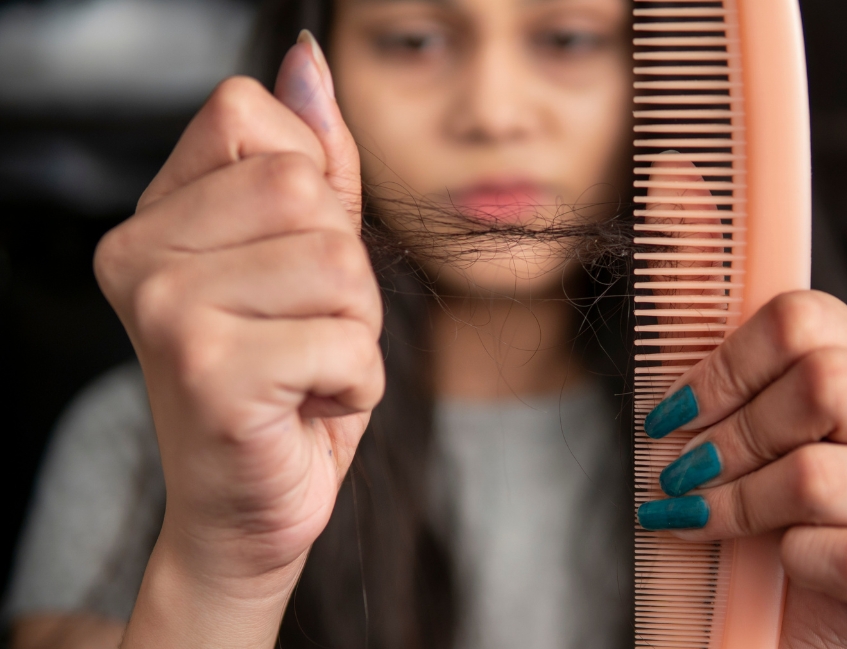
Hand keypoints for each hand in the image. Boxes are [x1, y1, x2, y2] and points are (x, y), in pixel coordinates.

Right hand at [94, 33, 380, 647]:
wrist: (248, 510)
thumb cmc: (284, 390)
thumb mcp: (308, 262)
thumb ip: (312, 161)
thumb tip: (306, 63)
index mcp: (157, 217)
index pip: (250, 115)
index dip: (308, 189)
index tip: (286, 265)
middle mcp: (140, 254)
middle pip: (304, 189)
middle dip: (344, 272)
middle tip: (305, 331)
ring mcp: (165, 309)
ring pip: (338, 262)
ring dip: (355, 328)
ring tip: (306, 369)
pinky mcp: (208, 369)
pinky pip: (349, 339)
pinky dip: (357, 383)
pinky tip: (305, 407)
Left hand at [638, 291, 846, 647]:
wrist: (799, 617)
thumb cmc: (771, 520)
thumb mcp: (750, 445)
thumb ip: (728, 400)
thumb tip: (671, 392)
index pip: (806, 319)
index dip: (727, 362)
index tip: (676, 412)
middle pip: (826, 381)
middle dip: (734, 433)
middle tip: (682, 472)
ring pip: (823, 475)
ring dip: (740, 502)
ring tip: (697, 518)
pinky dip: (796, 560)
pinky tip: (779, 564)